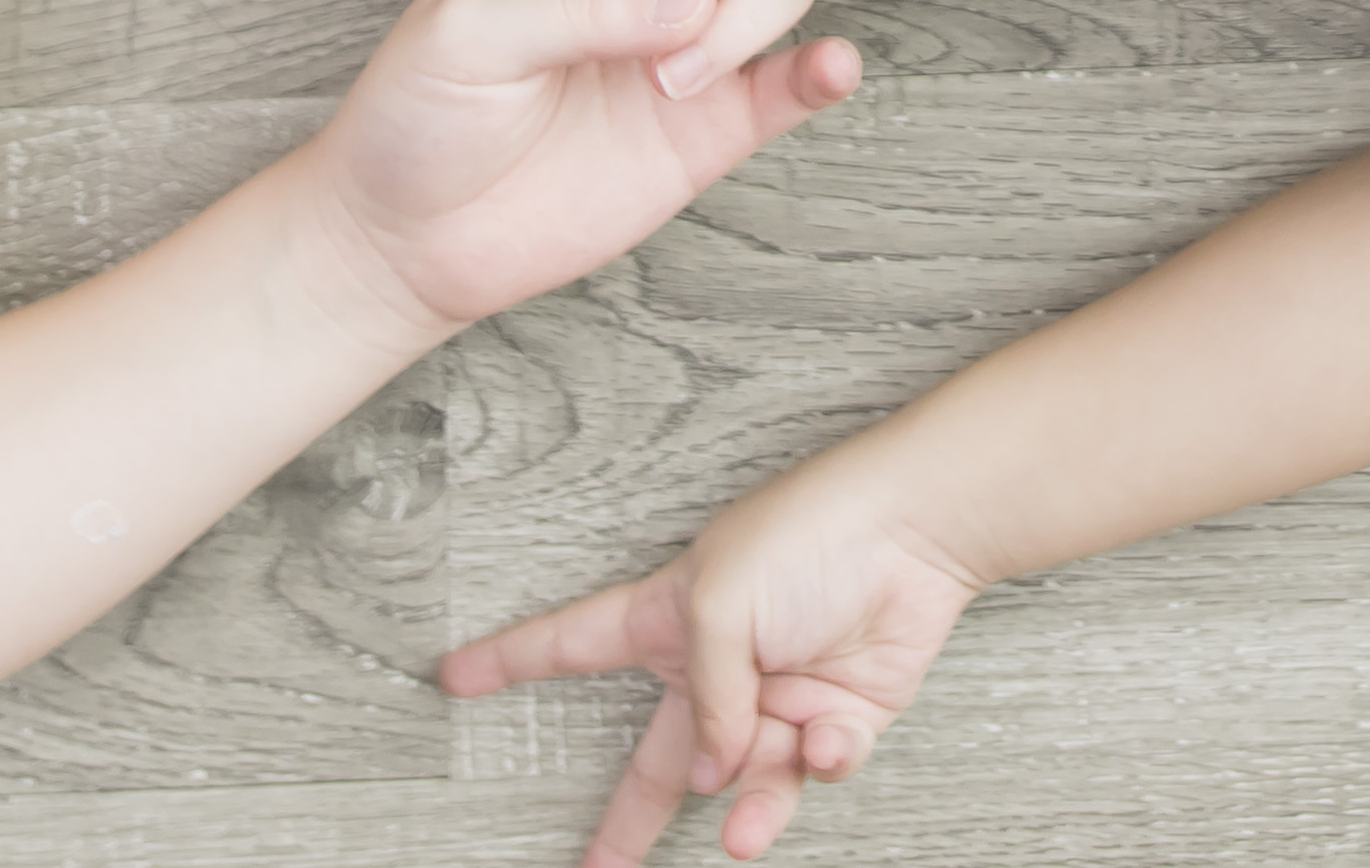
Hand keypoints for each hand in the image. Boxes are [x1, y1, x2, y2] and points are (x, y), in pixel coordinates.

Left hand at [324, 0, 878, 339]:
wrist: (411, 240)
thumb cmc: (417, 116)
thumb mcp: (466, 31)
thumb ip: (582, 2)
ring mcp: (687, 42)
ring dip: (733, 23)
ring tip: (664, 83)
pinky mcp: (713, 126)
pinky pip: (791, 82)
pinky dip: (819, 72)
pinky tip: (826, 69)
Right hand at [447, 439, 984, 867]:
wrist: (915, 534)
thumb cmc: (808, 536)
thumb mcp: (718, 602)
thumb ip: (705, 698)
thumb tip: (717, 774)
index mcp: (668, 621)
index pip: (571, 645)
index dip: (512, 661)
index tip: (454, 675)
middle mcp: (720, 671)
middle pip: (660, 764)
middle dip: (625, 827)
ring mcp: (778, 700)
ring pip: (747, 786)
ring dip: (750, 811)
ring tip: (746, 835)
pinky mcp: (839, 719)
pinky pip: (815, 771)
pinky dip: (821, 761)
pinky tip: (828, 734)